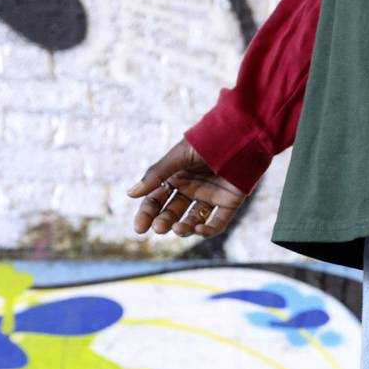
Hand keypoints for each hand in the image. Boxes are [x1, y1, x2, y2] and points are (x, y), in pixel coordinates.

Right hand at [128, 139, 247, 238]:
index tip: (139, 228)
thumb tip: (130, 194)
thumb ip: (156, 175)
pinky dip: (208, 230)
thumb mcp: (177, 158)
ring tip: (177, 228)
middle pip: (173, 212)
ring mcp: (210, 198)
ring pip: (194, 220)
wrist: (238, 137)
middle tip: (159, 228)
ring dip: (184, 228)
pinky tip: (198, 230)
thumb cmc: (205, 143)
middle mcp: (192, 190)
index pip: (157, 200)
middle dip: (164, 221)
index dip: (147, 214)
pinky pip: (218, 222)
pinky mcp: (229, 204)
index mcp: (176, 178)